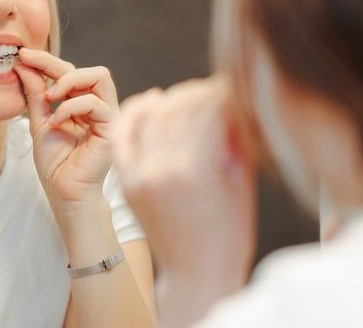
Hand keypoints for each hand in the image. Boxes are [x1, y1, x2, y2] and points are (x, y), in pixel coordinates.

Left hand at [14, 48, 118, 209]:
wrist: (64, 192)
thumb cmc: (55, 163)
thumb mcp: (39, 121)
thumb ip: (35, 94)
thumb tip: (23, 65)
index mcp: (82, 104)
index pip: (68, 72)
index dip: (46, 60)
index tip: (22, 54)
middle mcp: (99, 106)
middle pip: (86, 68)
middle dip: (56, 63)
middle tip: (30, 65)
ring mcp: (109, 115)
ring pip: (99, 76)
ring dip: (69, 81)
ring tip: (49, 96)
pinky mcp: (113, 127)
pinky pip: (96, 103)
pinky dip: (72, 107)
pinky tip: (57, 122)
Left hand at [113, 76, 255, 286]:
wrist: (196, 275)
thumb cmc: (230, 235)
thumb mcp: (240, 184)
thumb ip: (234, 141)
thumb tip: (230, 103)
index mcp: (195, 170)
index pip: (205, 111)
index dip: (220, 94)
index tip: (230, 87)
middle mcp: (161, 168)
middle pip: (176, 109)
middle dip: (196, 94)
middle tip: (211, 90)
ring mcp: (139, 175)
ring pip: (149, 117)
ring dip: (169, 99)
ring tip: (185, 96)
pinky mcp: (127, 183)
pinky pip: (123, 135)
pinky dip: (134, 113)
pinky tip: (151, 102)